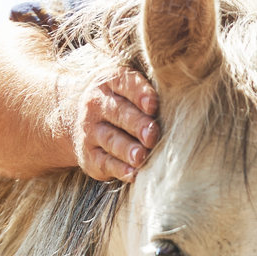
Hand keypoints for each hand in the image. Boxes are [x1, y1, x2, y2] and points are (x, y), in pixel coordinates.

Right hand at [62, 67, 159, 181]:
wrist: (73, 117)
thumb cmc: (119, 100)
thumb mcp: (126, 86)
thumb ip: (149, 92)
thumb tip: (183, 103)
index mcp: (110, 82)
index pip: (125, 84)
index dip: (140, 94)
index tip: (153, 105)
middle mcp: (97, 105)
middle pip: (119, 113)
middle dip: (137, 124)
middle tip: (152, 134)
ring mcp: (91, 131)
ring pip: (111, 139)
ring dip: (127, 149)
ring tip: (141, 156)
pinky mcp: (90, 156)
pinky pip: (105, 162)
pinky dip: (120, 169)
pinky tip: (133, 173)